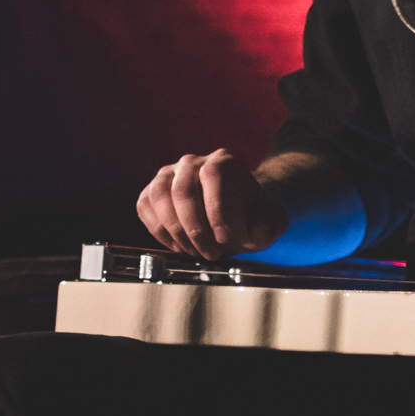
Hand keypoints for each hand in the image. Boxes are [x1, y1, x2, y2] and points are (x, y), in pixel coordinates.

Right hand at [137, 149, 289, 260]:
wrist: (233, 218)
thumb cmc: (249, 218)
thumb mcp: (269, 223)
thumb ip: (269, 227)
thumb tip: (257, 232)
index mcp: (224, 162)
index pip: (213, 175)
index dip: (216, 208)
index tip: (224, 238)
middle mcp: (193, 162)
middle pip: (183, 189)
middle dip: (195, 229)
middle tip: (211, 253)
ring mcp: (169, 175)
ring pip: (159, 195)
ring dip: (175, 230)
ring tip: (194, 251)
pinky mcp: (152, 192)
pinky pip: (145, 206)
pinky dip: (158, 230)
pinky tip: (178, 246)